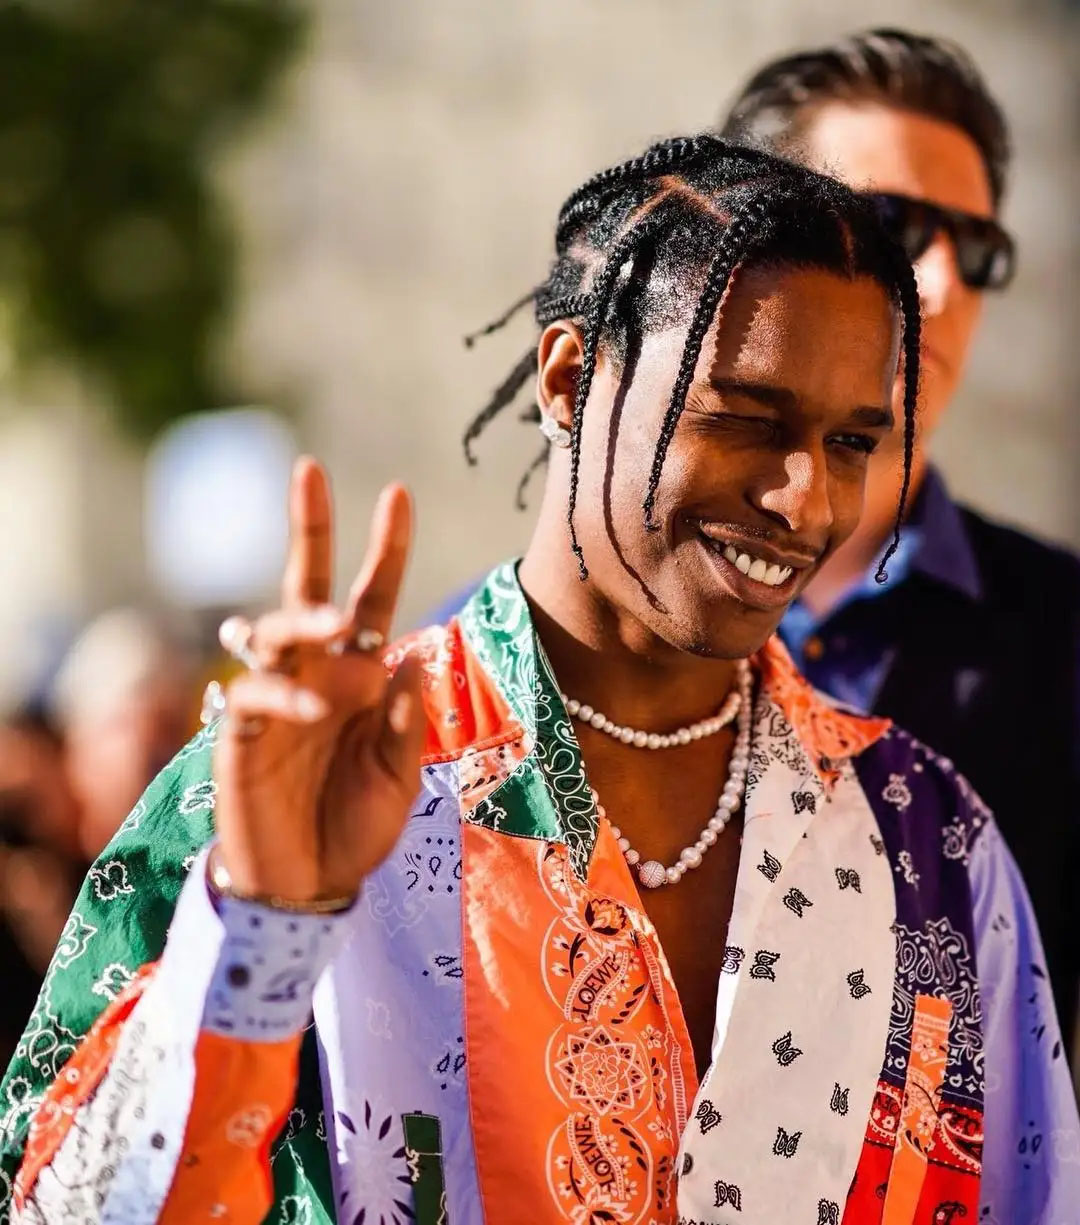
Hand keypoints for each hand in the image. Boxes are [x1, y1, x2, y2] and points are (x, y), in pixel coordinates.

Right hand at [212, 457, 424, 903]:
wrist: (308, 885)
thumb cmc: (356, 825)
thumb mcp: (401, 776)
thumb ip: (406, 721)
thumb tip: (410, 655)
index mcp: (361, 676)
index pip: (373, 600)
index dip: (384, 550)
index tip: (398, 492)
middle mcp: (317, 673)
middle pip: (308, 588)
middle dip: (308, 530)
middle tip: (309, 471)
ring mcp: (276, 698)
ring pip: (275, 631)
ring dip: (302, 620)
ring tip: (335, 624)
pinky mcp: (241, 734)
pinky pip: (255, 697)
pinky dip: (283, 696)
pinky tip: (314, 710)